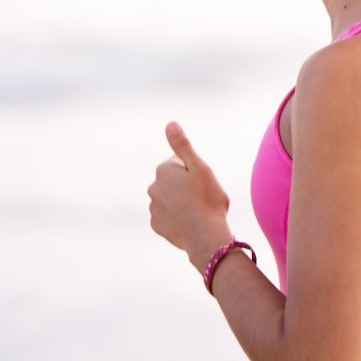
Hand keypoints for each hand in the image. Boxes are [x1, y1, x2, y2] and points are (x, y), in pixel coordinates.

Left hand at [147, 121, 233, 262]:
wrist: (205, 236)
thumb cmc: (207, 199)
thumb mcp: (199, 167)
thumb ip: (182, 146)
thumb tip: (170, 124)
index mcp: (164, 170)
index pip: (179, 162)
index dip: (195, 170)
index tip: (204, 181)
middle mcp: (153, 187)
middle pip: (173, 181)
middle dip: (186, 186)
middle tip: (204, 196)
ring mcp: (153, 208)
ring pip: (170, 199)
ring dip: (181, 202)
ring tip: (199, 211)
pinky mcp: (157, 225)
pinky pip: (168, 216)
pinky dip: (178, 217)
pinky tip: (191, 222)